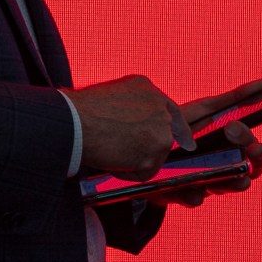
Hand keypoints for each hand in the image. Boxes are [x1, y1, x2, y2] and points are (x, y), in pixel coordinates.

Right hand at [64, 74, 193, 178]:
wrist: (73, 122)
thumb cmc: (79, 110)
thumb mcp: (111, 94)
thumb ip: (132, 107)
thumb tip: (134, 124)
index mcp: (148, 88)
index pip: (172, 110)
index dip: (179, 127)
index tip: (189, 140)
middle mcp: (161, 107)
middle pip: (168, 135)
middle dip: (158, 145)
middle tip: (152, 148)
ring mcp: (162, 130)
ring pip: (154, 155)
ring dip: (132, 158)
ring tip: (108, 147)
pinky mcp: (156, 151)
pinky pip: (144, 172)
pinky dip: (127, 172)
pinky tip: (112, 159)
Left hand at [149, 80, 261, 207]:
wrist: (147, 152)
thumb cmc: (183, 130)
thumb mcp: (204, 112)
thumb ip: (232, 100)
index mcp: (229, 149)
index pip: (251, 148)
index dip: (254, 144)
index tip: (243, 131)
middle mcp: (222, 167)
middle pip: (247, 168)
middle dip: (253, 159)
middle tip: (247, 147)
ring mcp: (205, 182)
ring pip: (227, 186)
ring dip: (235, 182)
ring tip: (240, 178)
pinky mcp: (182, 193)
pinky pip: (192, 199)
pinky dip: (194, 196)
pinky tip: (194, 193)